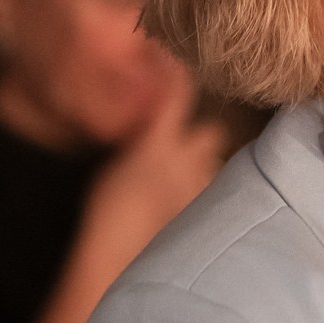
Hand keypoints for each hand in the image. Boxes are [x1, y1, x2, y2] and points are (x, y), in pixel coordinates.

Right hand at [83, 71, 226, 263]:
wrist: (120, 253)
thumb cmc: (106, 210)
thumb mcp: (116, 166)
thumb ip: (141, 143)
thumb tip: (151, 133)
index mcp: (158, 142)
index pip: (178, 96)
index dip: (181, 78)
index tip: (180, 69)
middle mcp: (188, 159)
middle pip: (214, 131)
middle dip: (205, 136)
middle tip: (188, 146)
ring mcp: (202, 186)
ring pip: (217, 164)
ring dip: (206, 167)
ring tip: (186, 179)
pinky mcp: (209, 210)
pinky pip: (214, 193)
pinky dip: (207, 194)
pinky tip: (193, 206)